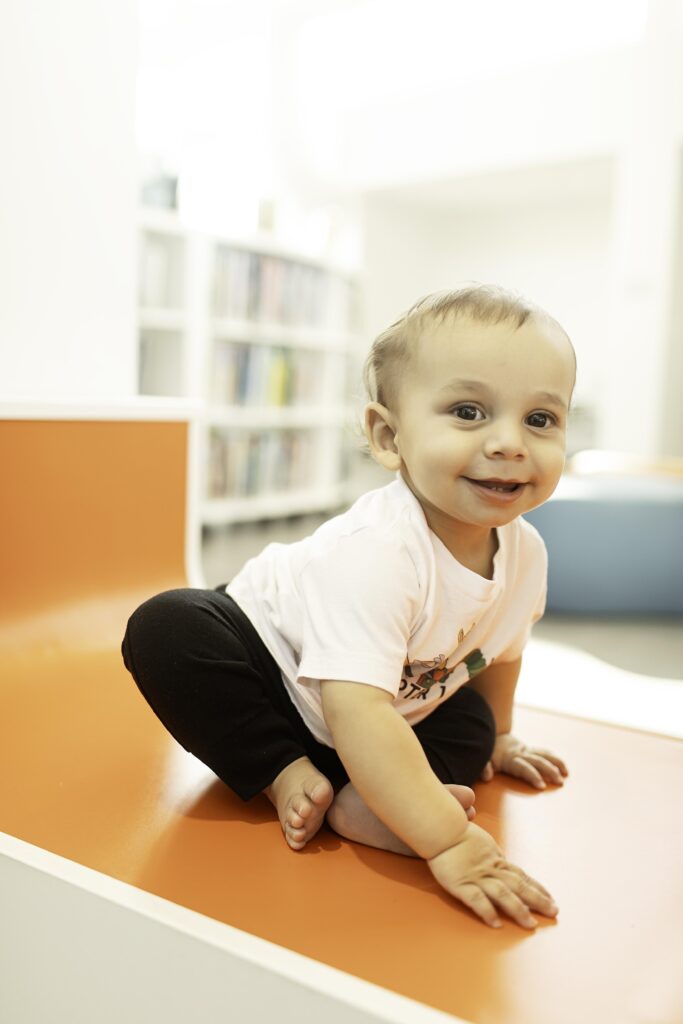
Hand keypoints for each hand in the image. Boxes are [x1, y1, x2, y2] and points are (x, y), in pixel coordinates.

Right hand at [428, 823, 557, 928]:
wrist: (441, 829)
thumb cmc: (458, 833)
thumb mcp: (482, 842)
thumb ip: (492, 855)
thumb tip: (503, 861)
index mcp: (496, 860)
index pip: (522, 876)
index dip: (537, 888)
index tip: (550, 899)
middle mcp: (491, 869)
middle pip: (519, 885)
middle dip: (537, 900)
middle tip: (553, 912)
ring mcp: (477, 877)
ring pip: (503, 894)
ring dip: (518, 909)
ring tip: (530, 923)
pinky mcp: (461, 884)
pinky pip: (477, 900)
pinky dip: (488, 911)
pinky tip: (496, 924)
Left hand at [480, 733, 567, 788]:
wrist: (491, 733)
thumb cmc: (487, 751)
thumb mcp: (483, 759)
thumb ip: (484, 767)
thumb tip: (487, 776)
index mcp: (510, 759)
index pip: (523, 768)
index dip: (532, 775)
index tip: (542, 785)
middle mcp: (521, 754)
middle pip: (538, 761)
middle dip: (550, 771)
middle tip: (560, 782)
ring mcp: (527, 750)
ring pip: (544, 755)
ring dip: (556, 764)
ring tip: (566, 774)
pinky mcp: (530, 749)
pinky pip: (544, 752)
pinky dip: (554, 758)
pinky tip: (563, 766)